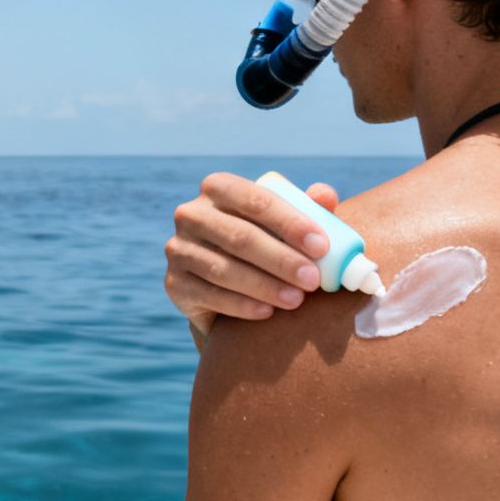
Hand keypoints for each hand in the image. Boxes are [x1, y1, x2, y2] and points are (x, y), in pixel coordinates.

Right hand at [164, 172, 341, 338]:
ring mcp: (178, 249)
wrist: (226, 284)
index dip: (290, 223)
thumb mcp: (284, 223)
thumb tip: (326, 196)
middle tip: (313, 280)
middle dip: (281, 259)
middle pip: (240, 237)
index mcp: (218, 188)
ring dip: (265, 286)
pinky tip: (268, 313)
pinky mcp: (174, 284)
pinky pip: (209, 296)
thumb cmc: (265, 243)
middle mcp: (191, 214)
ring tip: (297, 300)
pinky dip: (242, 305)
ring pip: (224, 269)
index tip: (322, 247)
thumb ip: (307, 208)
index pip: (256, 201)